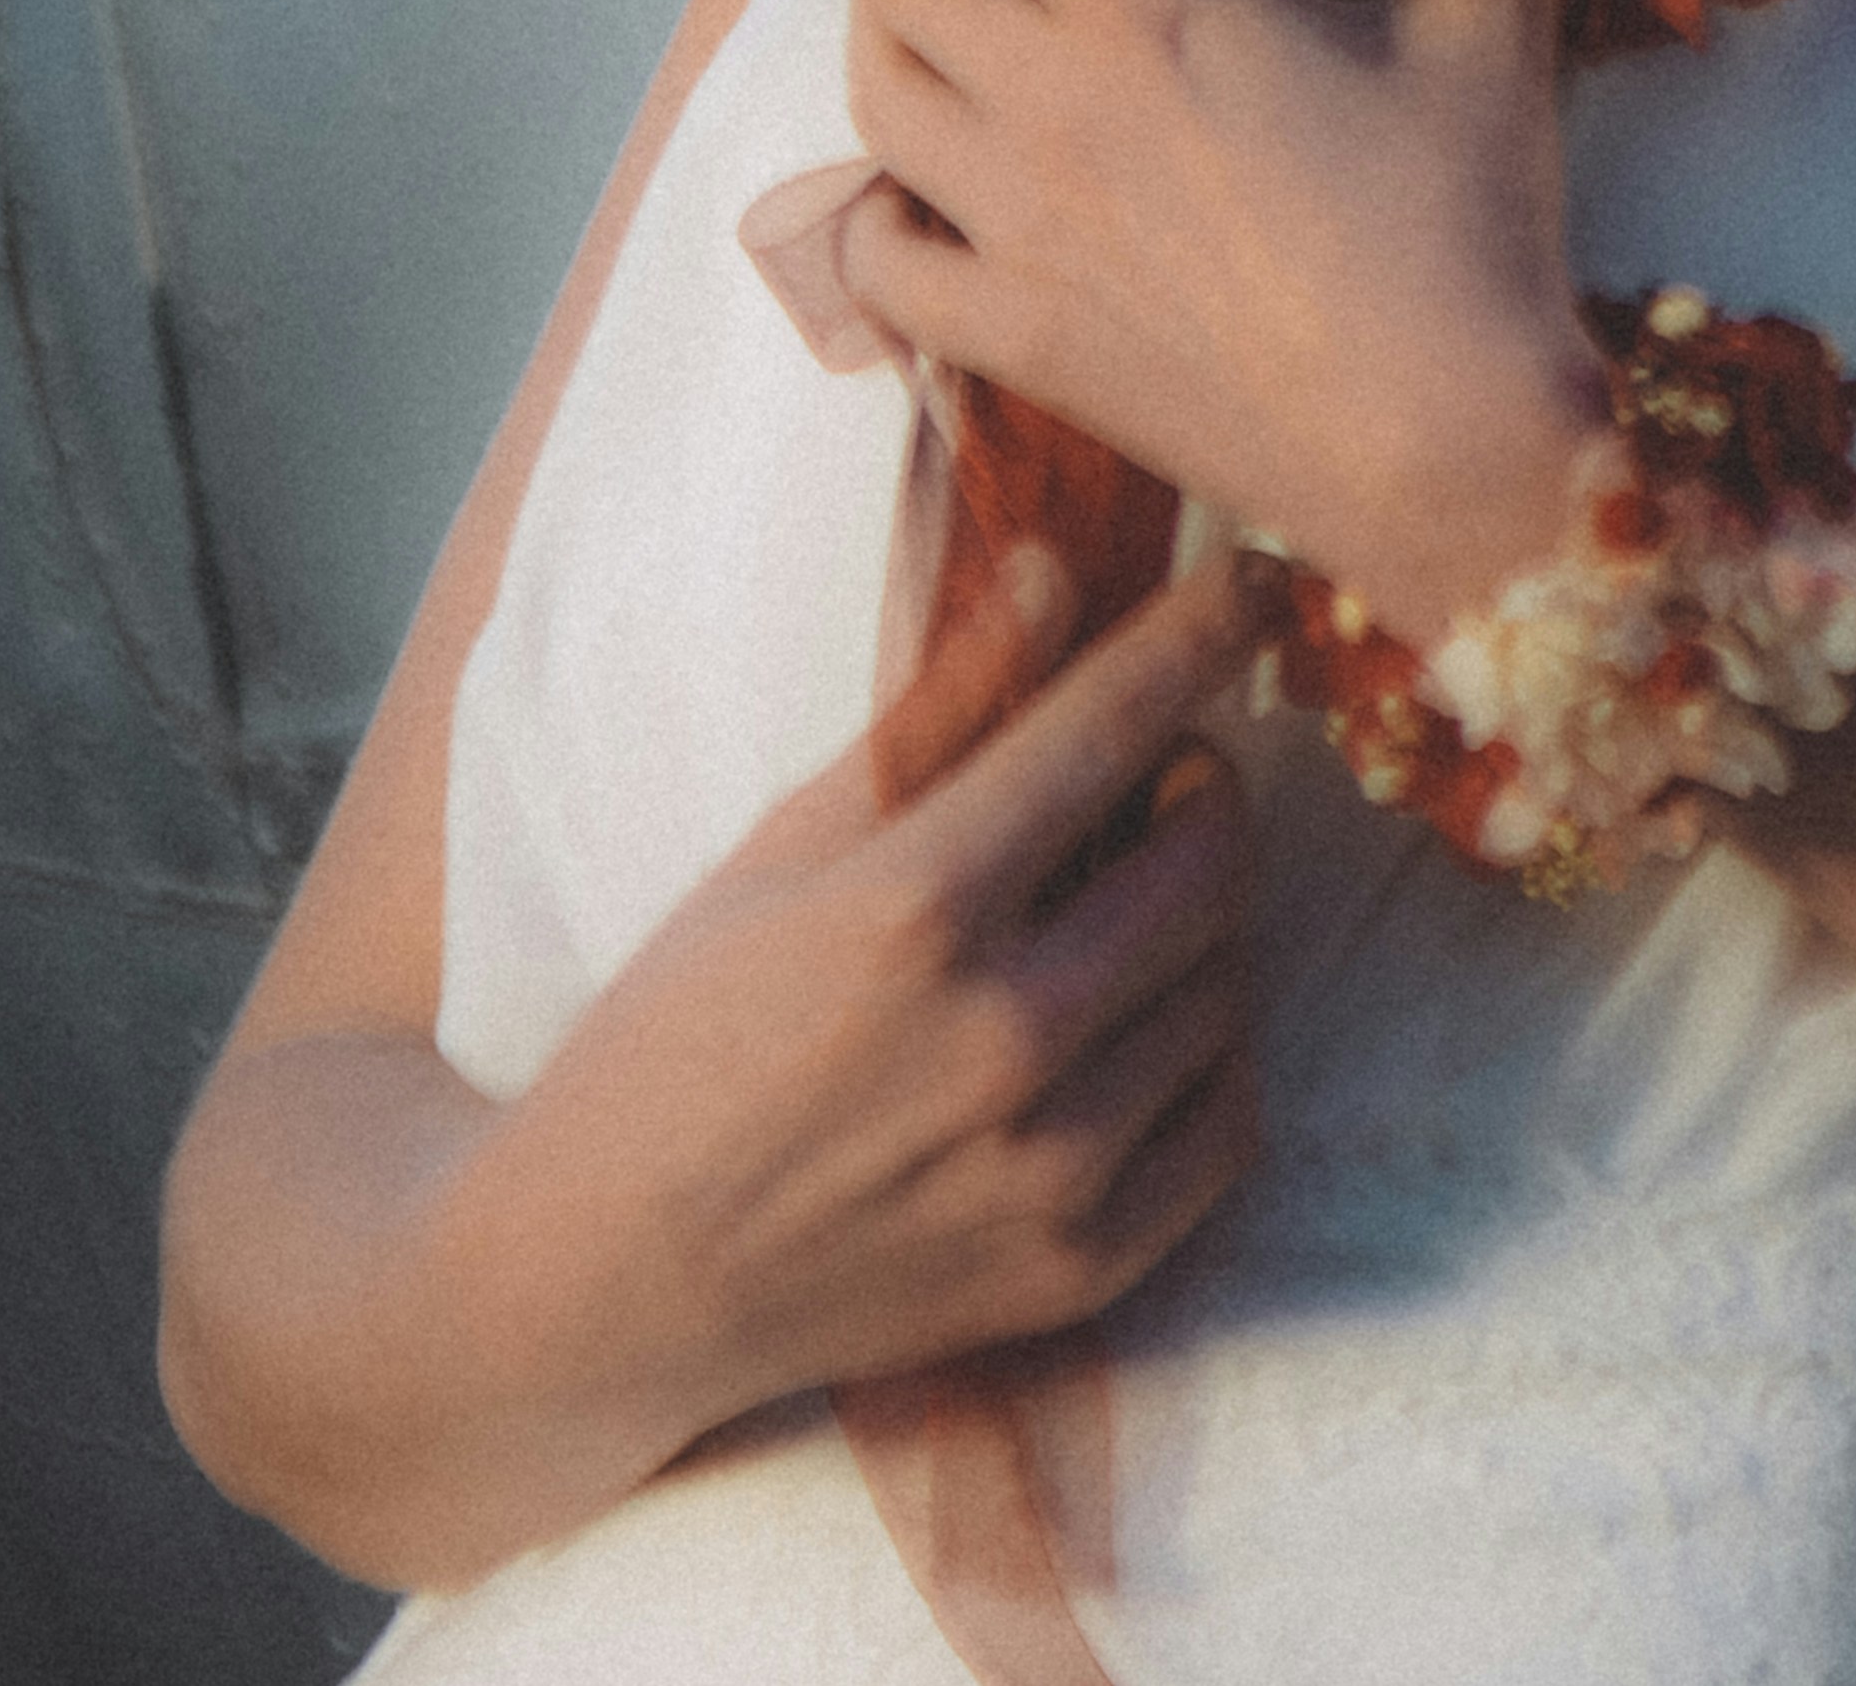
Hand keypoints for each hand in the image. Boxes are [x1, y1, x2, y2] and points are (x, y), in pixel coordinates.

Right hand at [431, 542, 1270, 1455]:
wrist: (606, 1282)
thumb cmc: (675, 1039)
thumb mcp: (778, 851)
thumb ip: (934, 711)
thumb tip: (1054, 574)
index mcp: (913, 909)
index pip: (1111, 727)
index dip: (1197, 637)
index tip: (1249, 588)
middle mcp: (1003, 1037)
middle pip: (1210, 859)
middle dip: (1197, 790)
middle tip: (1142, 784)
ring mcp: (1052, 1169)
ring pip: (1229, 987)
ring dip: (1197, 928)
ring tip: (1111, 919)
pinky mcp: (1079, 1270)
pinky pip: (1228, 1127)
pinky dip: (1208, 1061)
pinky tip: (1136, 1035)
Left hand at [773, 0, 1612, 641]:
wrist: (1440, 459)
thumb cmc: (1464, 242)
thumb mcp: (1488, 43)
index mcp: (1151, 0)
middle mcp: (1053, 97)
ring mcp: (1018, 224)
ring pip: (875, 92)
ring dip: (860, 22)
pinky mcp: (1016, 336)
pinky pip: (884, 260)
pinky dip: (872, 211)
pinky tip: (900, 187)